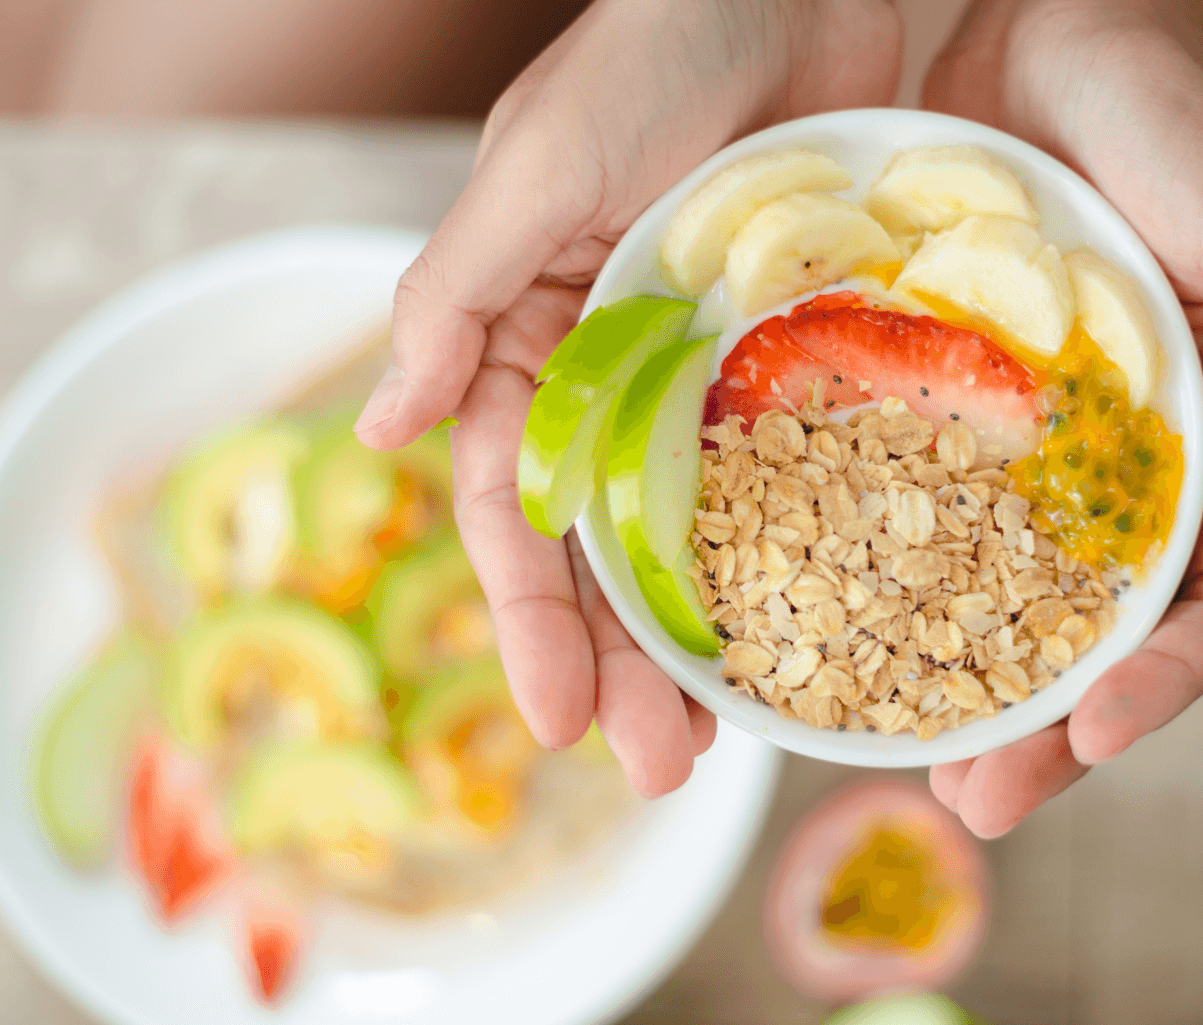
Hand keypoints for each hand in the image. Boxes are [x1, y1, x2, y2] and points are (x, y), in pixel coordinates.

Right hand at [355, 0, 903, 795]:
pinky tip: (829, 628)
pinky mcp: (804, 349)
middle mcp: (617, 363)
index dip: (529, 616)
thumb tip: (373, 431)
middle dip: (617, 661)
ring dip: (704, 634)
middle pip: (604, 543)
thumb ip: (459, 292)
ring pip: (700, 527)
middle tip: (656, 772)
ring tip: (726, 743)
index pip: (513, 500)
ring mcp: (714, 365)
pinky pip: (799, 470)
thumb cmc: (661, 37)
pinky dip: (804, 550)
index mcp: (532, 329)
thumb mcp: (540, 162)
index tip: (557, 725)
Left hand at [921, 0, 1202, 835]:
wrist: (1025, 32)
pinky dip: (888, 589)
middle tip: (980, 803)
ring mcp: (1026, 449)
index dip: (1168, 681)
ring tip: (910, 769)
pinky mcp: (939, 413)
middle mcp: (1125, 467)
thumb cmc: (1161, 124)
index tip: (1101, 737)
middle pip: (1095, 632)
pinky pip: (911, 517)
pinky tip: (837, 645)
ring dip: (963, 690)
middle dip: (1048, 728)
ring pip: (998, 598)